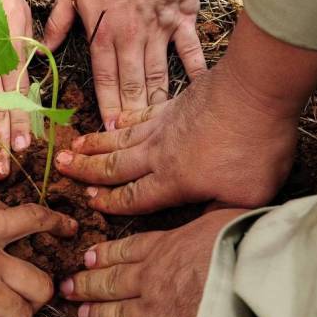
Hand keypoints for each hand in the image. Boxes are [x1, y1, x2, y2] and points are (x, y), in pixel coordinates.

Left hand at [44, 0, 204, 129]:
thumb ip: (57, 22)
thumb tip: (44, 51)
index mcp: (102, 35)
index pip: (104, 82)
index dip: (106, 110)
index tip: (109, 134)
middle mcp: (130, 39)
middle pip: (131, 86)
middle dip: (132, 117)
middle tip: (134, 143)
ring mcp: (158, 31)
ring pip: (157, 75)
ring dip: (156, 103)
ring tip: (159, 127)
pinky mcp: (182, 20)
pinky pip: (190, 50)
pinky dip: (195, 71)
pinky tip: (198, 91)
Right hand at [53, 12, 316, 213]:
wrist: (257, 90)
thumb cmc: (256, 147)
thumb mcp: (246, 195)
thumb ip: (219, 212)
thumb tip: (207, 226)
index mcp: (173, 180)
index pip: (134, 197)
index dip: (110, 203)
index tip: (90, 202)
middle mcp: (159, 153)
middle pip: (115, 165)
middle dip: (86, 170)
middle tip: (59, 167)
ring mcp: (164, 126)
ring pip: (120, 139)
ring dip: (94, 144)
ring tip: (72, 146)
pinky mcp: (174, 104)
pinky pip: (138, 115)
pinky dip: (122, 119)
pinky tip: (113, 120)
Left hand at [59, 209, 243, 316]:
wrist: (254, 288)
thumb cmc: (245, 250)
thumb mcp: (221, 220)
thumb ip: (203, 226)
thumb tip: (207, 224)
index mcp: (164, 247)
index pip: (126, 250)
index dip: (105, 254)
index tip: (87, 257)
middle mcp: (151, 280)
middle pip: (112, 281)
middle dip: (87, 284)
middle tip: (68, 286)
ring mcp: (154, 314)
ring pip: (116, 312)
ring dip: (96, 312)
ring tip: (81, 311)